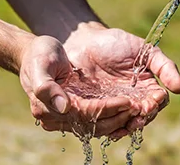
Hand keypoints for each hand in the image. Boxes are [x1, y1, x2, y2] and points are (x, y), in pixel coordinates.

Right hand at [19, 35, 134, 136]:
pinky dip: (116, 116)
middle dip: (119, 117)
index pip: (85, 114)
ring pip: (100, 126)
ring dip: (121, 120)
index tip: (127, 101)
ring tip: (140, 110)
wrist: (38, 53)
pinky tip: (131, 110)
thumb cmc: (40, 55)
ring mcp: (70, 116)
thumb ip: (47, 87)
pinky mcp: (79, 110)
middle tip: (140, 107)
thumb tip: (64, 107)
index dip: (107, 109)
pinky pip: (100, 120)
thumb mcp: (41, 64)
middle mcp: (60, 117)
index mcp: (48, 108)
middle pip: (95, 125)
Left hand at [64, 23, 179, 137]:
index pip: (157, 102)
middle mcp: (133, 99)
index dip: (155, 105)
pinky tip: (110, 131)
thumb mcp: (145, 51)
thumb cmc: (117, 44)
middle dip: (141, 119)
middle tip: (137, 117)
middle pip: (143, 116)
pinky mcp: (97, 109)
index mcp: (147, 87)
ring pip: (125, 123)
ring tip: (124, 126)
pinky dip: (109, 129)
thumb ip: (165, 67)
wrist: (86, 42)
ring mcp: (115, 106)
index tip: (151, 103)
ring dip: (126, 127)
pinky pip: (105, 124)